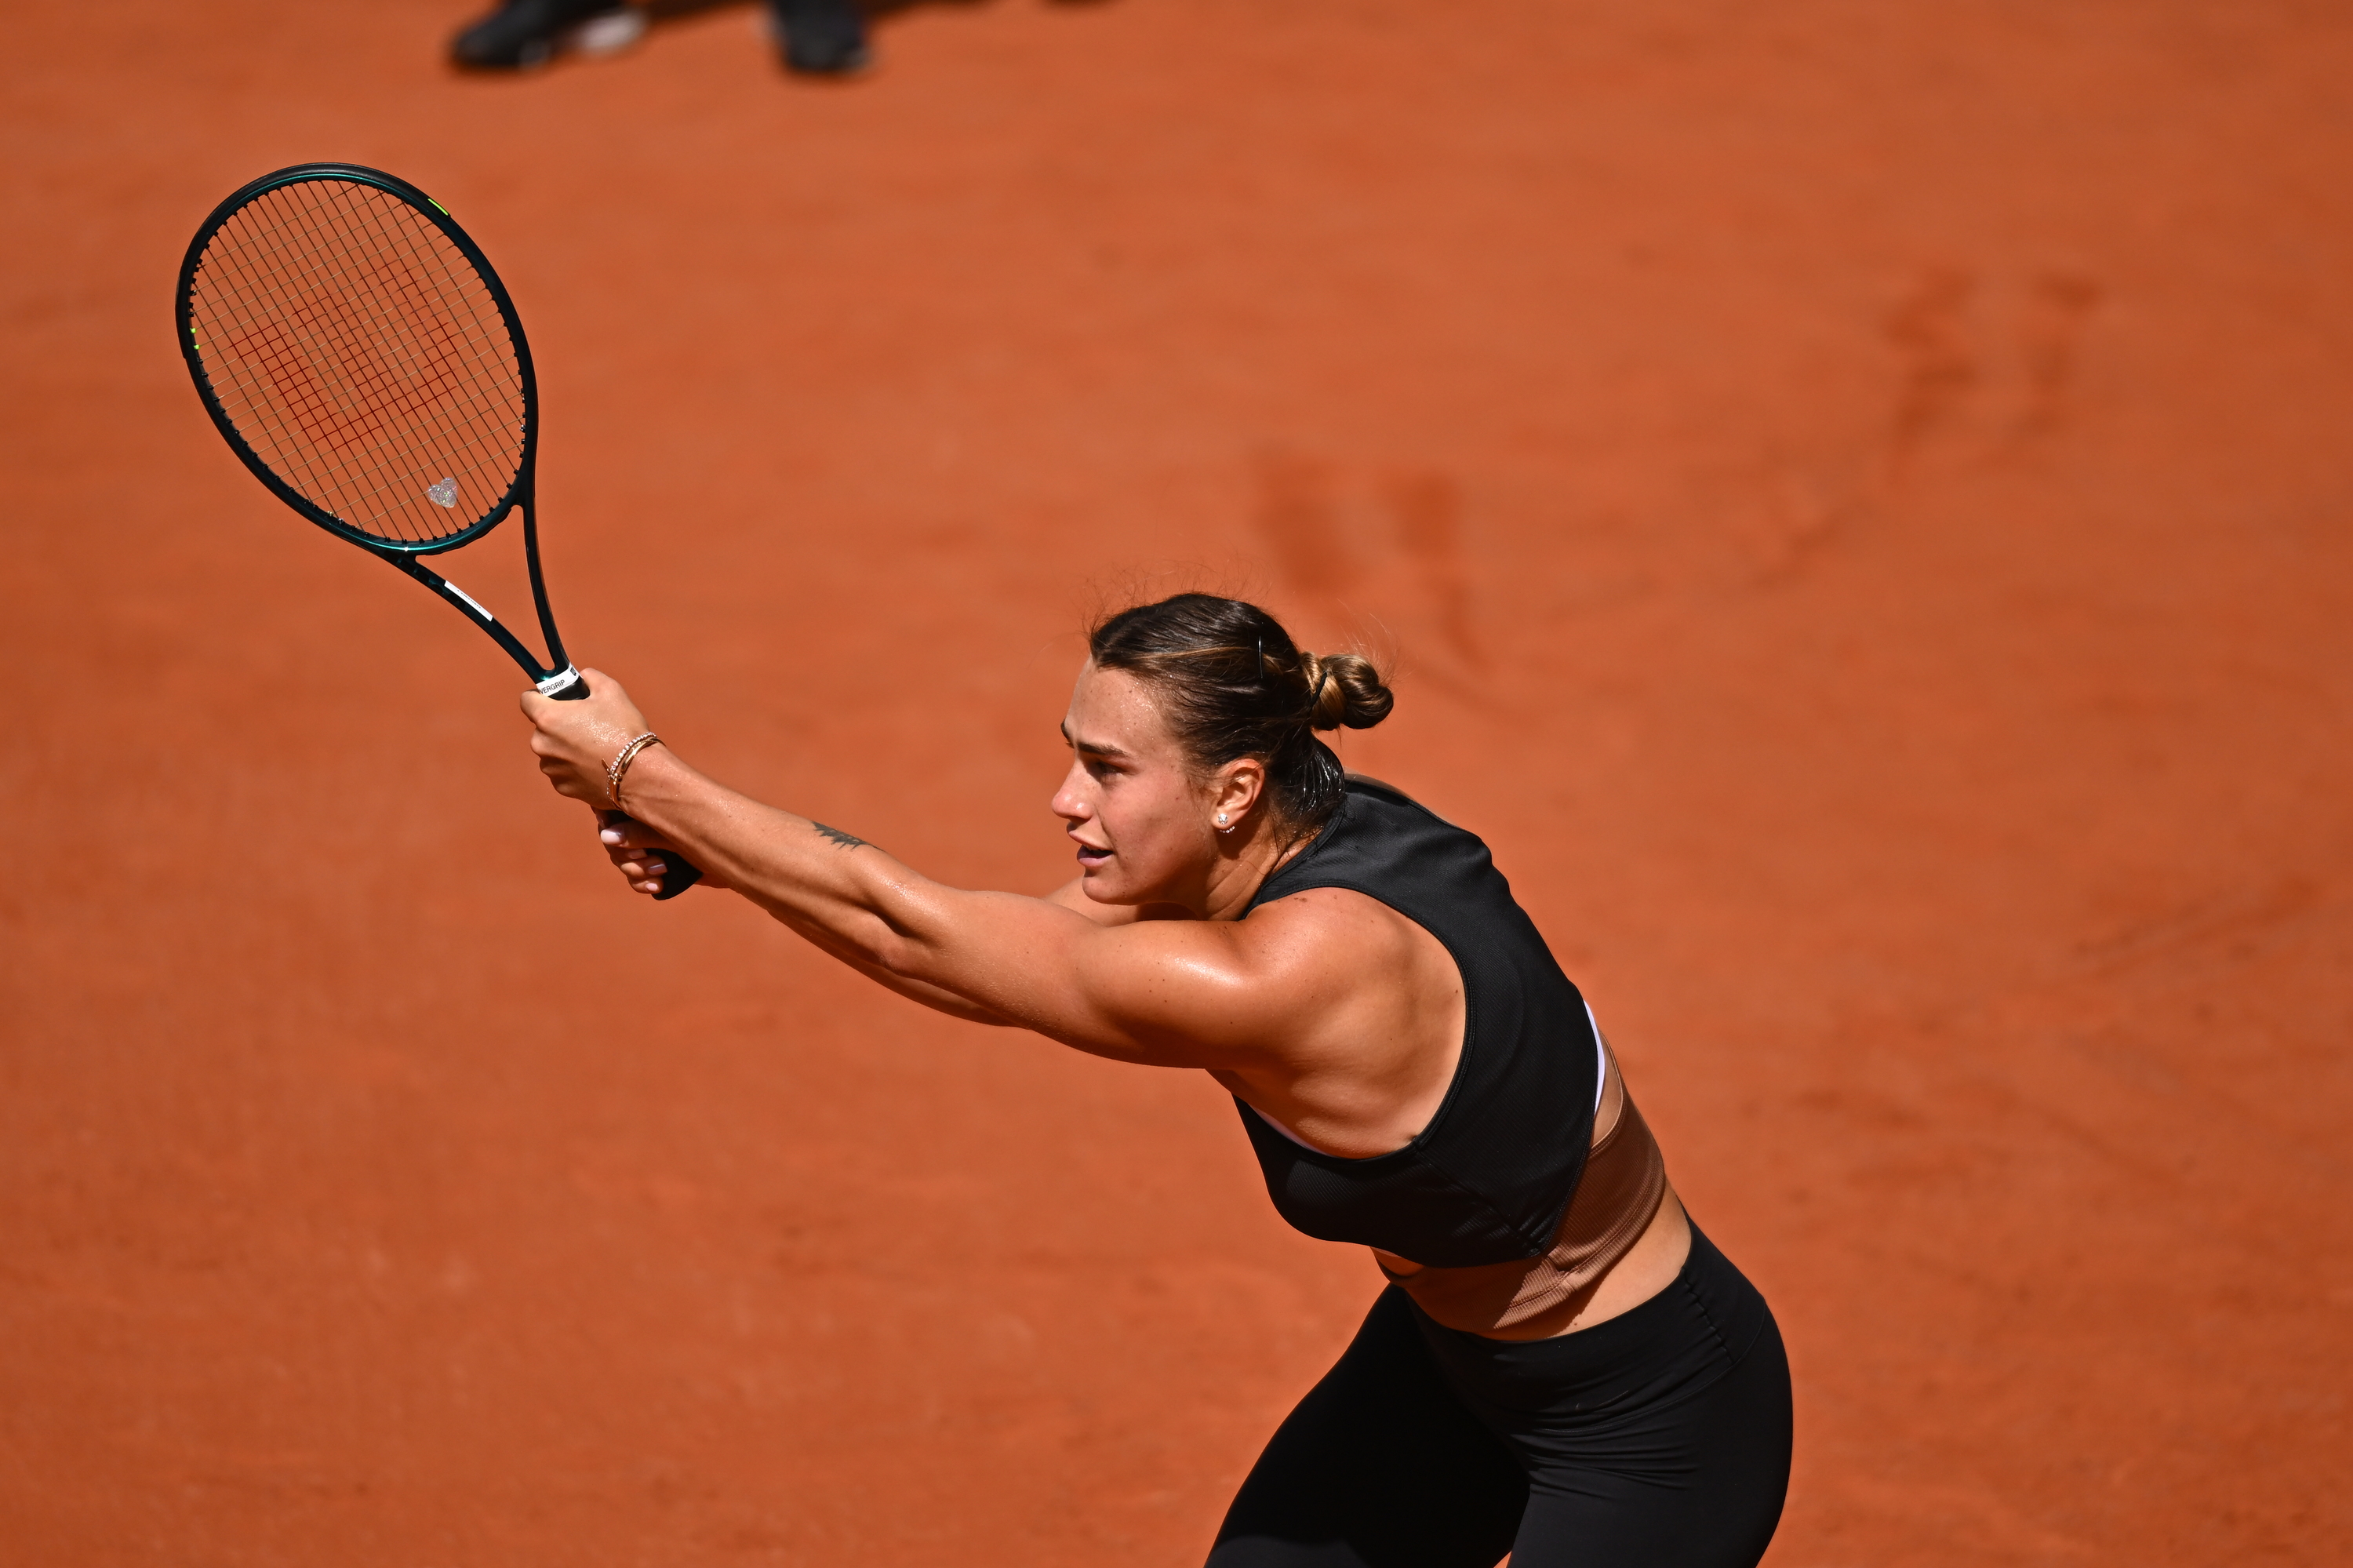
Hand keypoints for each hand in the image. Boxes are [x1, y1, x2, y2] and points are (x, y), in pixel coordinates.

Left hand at [519, 666, 649, 807]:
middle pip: (542, 727)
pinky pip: (562, 771)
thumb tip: (583, 678)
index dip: (541, 695)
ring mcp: (551, 768)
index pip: (527, 700)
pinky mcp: (562, 786)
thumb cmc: (624, 731)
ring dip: (566, 747)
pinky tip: (595, 765)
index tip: (556, 698)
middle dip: (560, 724)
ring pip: (552, 750)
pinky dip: (574, 767)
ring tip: (594, 748)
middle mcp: (542, 744)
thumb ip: (589, 678)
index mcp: (548, 718)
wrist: (639, 775)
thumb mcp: (611, 690)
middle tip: (587, 724)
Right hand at [596, 810, 727, 895]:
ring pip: (625, 859)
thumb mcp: (672, 829)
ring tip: (660, 872)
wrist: (742, 854)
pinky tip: (657, 885)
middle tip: (647, 859)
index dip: (609, 826)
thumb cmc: (711, 830)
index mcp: (648, 801)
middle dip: (626, 854)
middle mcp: (648, 820)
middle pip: (614, 839)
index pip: (611, 810)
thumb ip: (639, 832)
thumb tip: (606, 836)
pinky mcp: (662, 863)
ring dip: (636, 869)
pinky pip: (639, 875)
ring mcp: (654, 843)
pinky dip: (643, 881)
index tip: (617, 838)